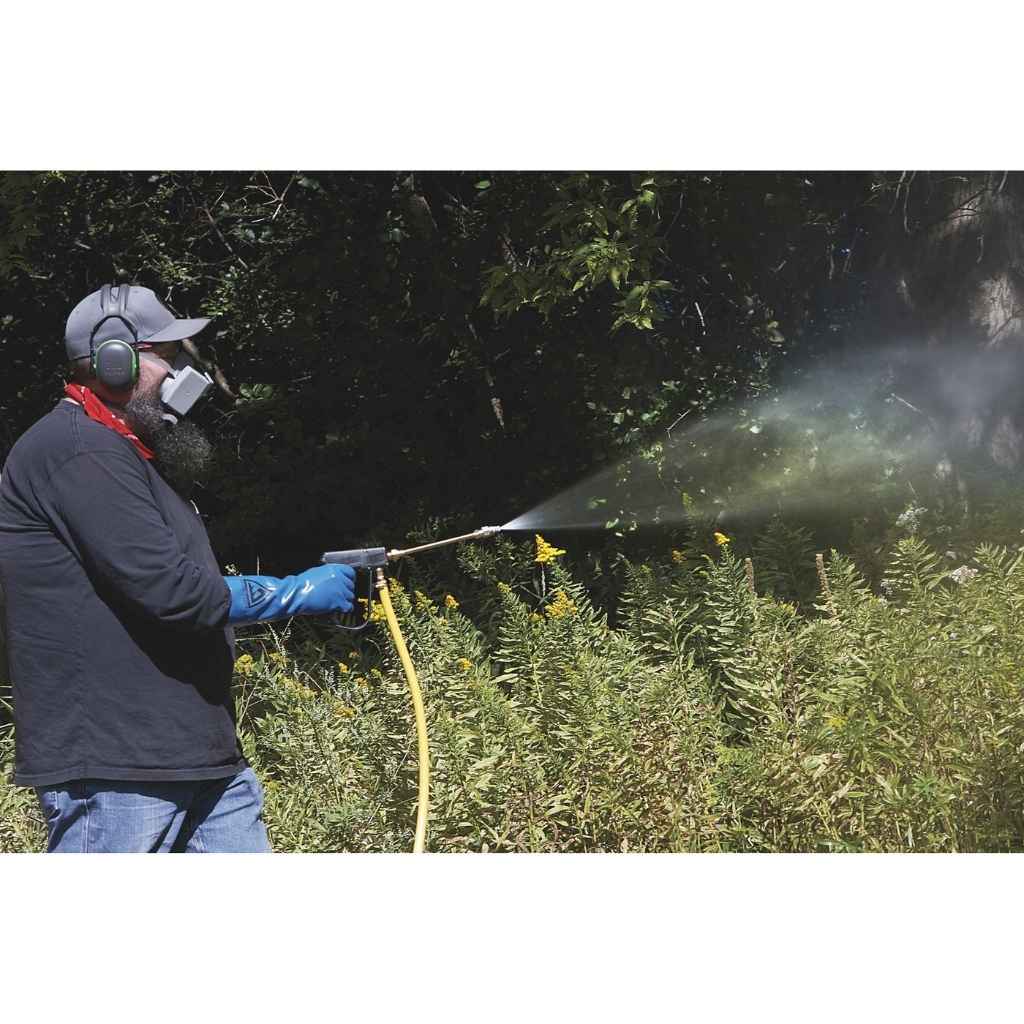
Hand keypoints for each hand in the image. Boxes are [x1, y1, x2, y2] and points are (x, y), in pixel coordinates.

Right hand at [224, 564, 356, 624]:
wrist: (294, 594)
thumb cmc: (300, 584)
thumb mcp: (317, 572)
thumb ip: (330, 575)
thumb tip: (336, 579)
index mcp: (334, 569)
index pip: (351, 573)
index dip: (350, 580)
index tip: (347, 584)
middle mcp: (339, 578)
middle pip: (351, 586)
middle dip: (345, 591)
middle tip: (338, 595)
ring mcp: (339, 590)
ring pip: (350, 597)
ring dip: (344, 600)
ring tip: (335, 602)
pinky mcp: (338, 602)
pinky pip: (348, 607)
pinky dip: (345, 609)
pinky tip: (339, 609)